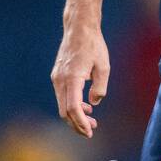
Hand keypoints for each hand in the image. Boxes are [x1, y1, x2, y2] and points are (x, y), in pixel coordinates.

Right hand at [51, 23, 109, 138]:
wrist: (79, 28)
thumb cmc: (93, 45)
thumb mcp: (104, 67)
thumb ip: (100, 87)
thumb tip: (93, 103)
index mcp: (72, 78)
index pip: (73, 108)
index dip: (81, 123)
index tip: (90, 132)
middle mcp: (60, 80)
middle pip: (65, 111)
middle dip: (77, 124)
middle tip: (92, 130)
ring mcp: (56, 78)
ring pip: (62, 105)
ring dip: (75, 116)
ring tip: (92, 120)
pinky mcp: (57, 76)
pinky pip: (62, 96)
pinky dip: (71, 105)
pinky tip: (85, 106)